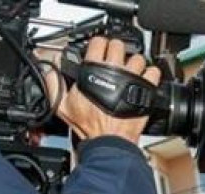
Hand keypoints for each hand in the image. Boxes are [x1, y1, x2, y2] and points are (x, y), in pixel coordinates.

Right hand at [46, 37, 160, 143]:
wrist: (109, 139)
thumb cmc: (89, 125)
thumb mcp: (62, 105)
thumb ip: (54, 82)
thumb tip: (51, 68)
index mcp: (94, 70)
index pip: (98, 42)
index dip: (98, 45)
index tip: (98, 50)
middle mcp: (115, 70)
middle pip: (118, 45)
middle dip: (115, 50)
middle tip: (113, 60)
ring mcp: (132, 78)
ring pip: (137, 57)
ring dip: (134, 63)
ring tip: (129, 71)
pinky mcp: (146, 89)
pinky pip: (153, 72)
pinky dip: (150, 74)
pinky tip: (144, 79)